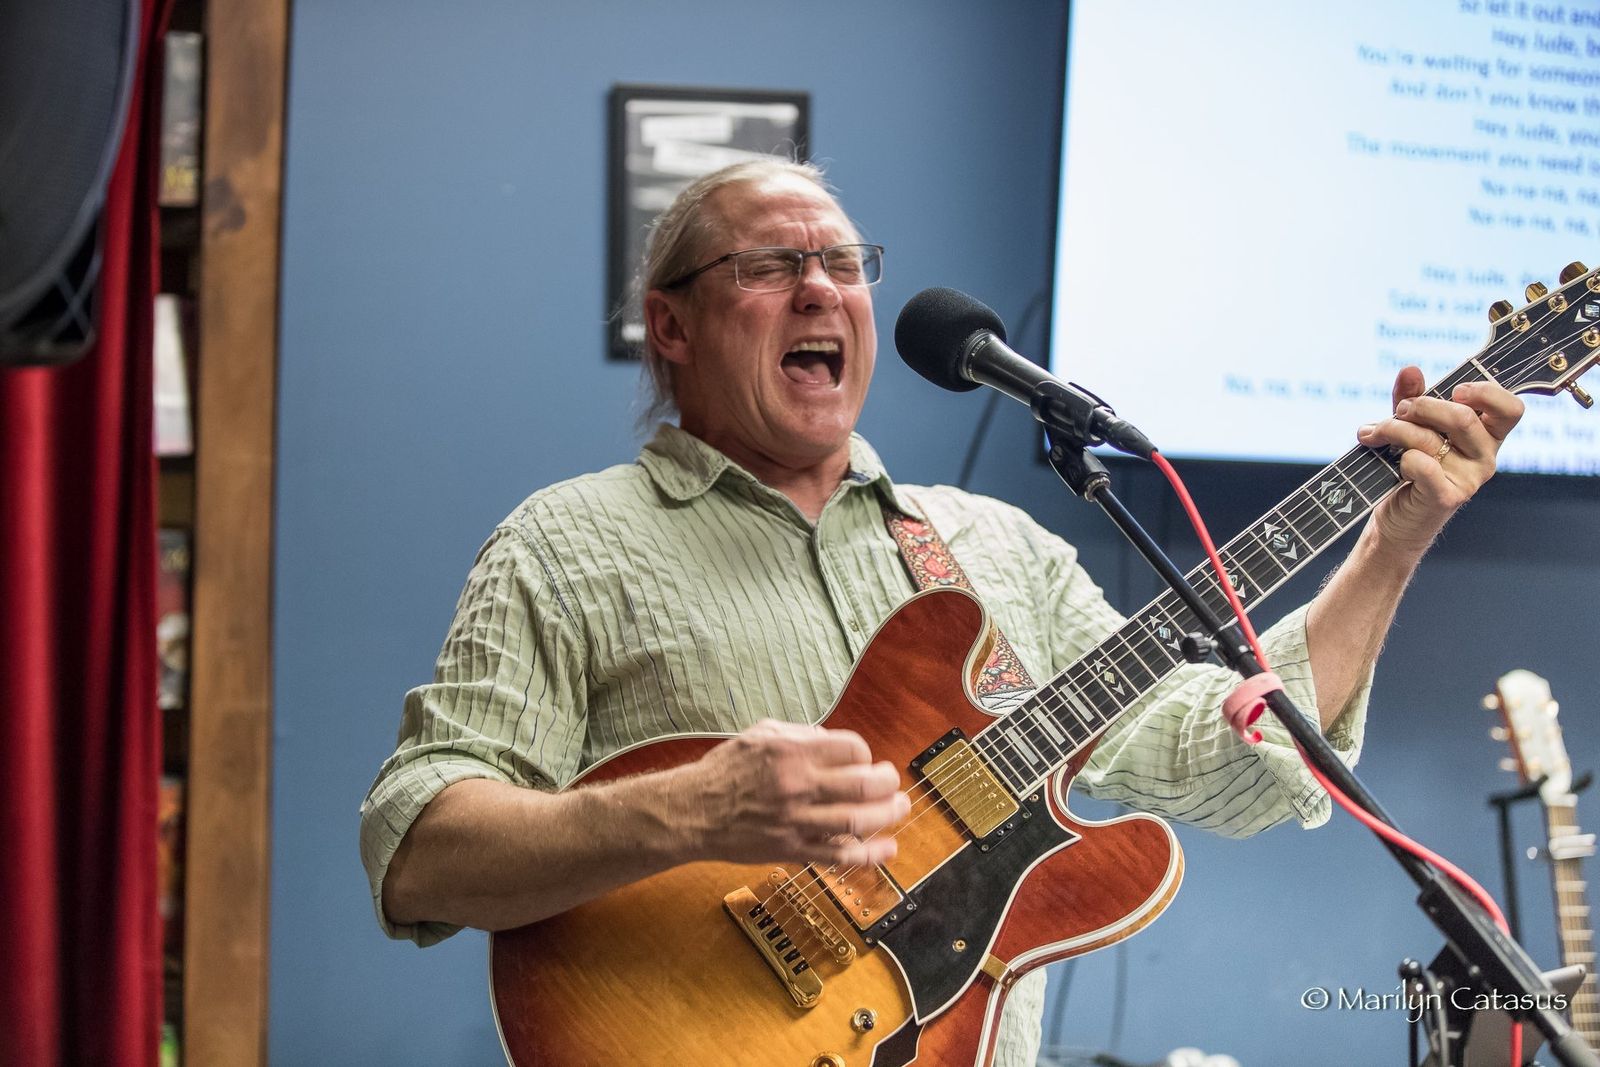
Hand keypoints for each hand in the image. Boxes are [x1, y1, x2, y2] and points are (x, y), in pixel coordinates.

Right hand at [672, 719, 909, 867]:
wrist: (693, 812)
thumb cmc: (724, 771)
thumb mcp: (760, 734)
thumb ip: (800, 734)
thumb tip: (832, 740)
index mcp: (792, 751)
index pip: (852, 748)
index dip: (865, 754)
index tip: (864, 760)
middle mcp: (799, 785)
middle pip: (865, 784)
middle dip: (889, 783)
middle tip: (893, 783)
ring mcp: (797, 821)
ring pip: (858, 821)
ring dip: (888, 815)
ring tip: (900, 808)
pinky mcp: (792, 850)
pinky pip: (839, 856)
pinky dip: (870, 855)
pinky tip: (888, 849)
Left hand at [1355, 365, 1523, 553]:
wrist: (1396, 520)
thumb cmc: (1408, 468)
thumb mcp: (1412, 426)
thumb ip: (1412, 397)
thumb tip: (1410, 370)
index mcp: (1486, 435)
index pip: (1509, 409)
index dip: (1486, 393)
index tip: (1455, 391)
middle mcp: (1485, 456)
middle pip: (1462, 416)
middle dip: (1419, 407)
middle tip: (1397, 411)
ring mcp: (1469, 478)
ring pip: (1430, 438)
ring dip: (1393, 429)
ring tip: (1373, 433)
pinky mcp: (1448, 496)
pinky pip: (1421, 464)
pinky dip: (1401, 458)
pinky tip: (1392, 462)